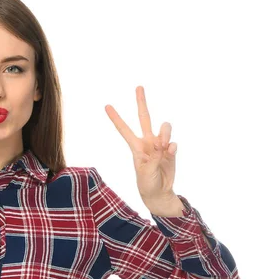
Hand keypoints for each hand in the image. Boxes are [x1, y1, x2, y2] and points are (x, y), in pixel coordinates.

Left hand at [104, 86, 177, 204]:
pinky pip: (173, 143)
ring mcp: (160, 145)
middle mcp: (147, 142)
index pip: (124, 129)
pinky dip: (172, 147)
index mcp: (136, 147)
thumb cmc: (147, 182)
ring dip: (165, 133)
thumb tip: (164, 143)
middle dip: (141, 102)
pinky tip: (169, 152)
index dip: (116, 118)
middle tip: (138, 86)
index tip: (106, 106)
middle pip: (144, 117)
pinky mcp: (171, 150)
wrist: (159, 192)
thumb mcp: (146, 171)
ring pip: (164, 128)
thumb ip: (154, 156)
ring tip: (163, 147)